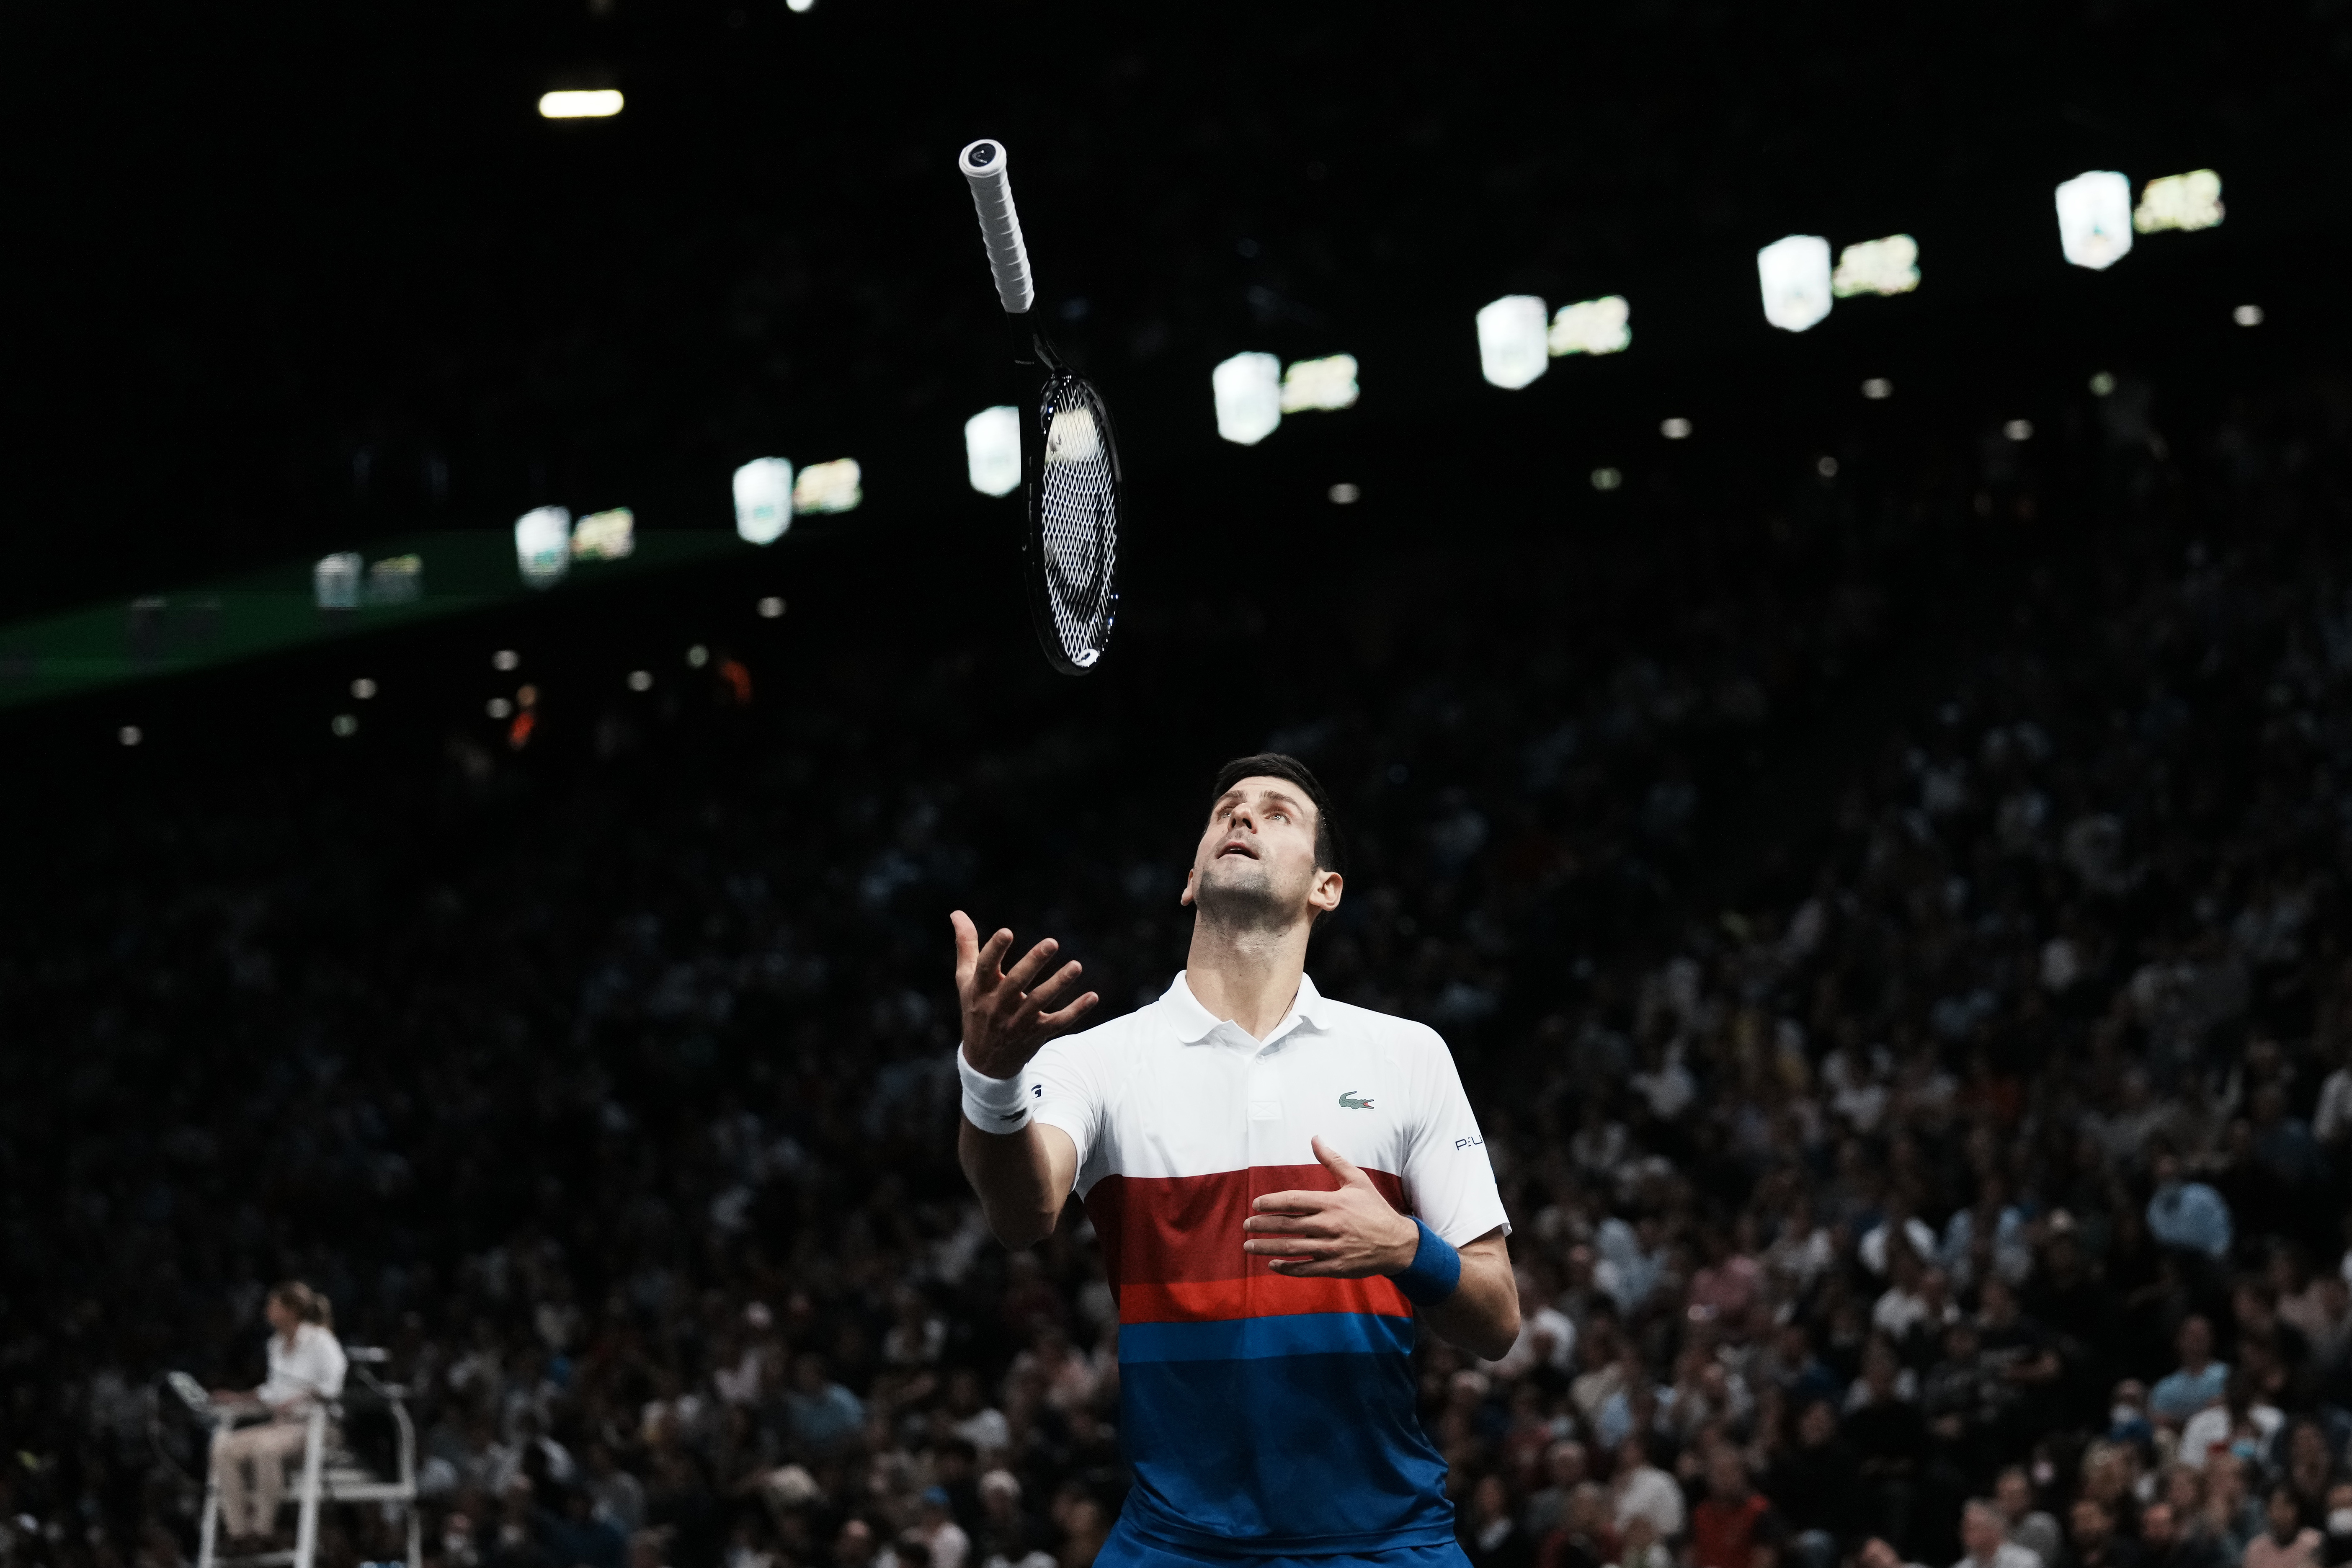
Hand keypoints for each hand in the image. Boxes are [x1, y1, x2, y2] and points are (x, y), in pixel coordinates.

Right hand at [951, 911, 1098, 1079]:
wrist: (984, 1062)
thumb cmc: (976, 1009)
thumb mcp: (966, 981)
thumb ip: (966, 946)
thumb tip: (957, 912)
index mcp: (980, 990)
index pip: (985, 968)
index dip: (995, 950)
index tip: (1007, 932)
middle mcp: (998, 1006)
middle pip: (1016, 983)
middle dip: (1033, 963)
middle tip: (1052, 942)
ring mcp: (1018, 1022)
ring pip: (1039, 1002)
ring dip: (1058, 984)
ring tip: (1076, 966)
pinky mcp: (1036, 1034)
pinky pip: (1058, 1023)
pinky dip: (1076, 1011)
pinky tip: (1092, 996)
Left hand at [1242, 1136, 1418, 1275]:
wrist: (1398, 1243)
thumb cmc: (1374, 1209)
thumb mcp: (1357, 1180)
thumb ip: (1333, 1160)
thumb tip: (1315, 1138)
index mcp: (1332, 1203)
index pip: (1294, 1201)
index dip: (1271, 1203)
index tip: (1256, 1204)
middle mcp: (1329, 1226)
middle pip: (1287, 1225)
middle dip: (1262, 1226)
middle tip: (1246, 1225)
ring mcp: (1331, 1248)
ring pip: (1292, 1248)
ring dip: (1267, 1248)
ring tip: (1249, 1246)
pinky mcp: (1335, 1267)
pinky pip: (1305, 1268)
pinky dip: (1287, 1267)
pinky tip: (1273, 1264)